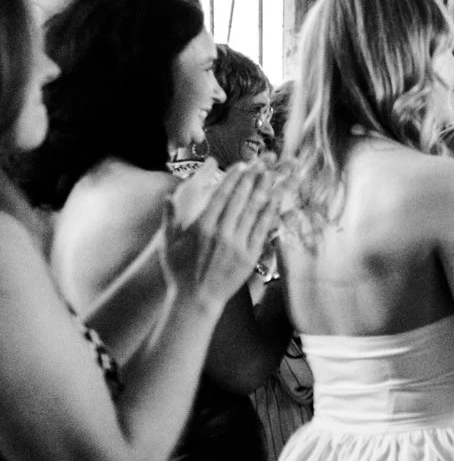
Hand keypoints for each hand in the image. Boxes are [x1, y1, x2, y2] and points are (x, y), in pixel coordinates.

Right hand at [162, 162, 282, 305]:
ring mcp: (239, 244)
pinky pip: (263, 229)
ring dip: (266, 190)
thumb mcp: (168, 243)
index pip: (222, 196)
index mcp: (202, 227)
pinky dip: (271, 213)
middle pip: (241, 199)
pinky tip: (277, 200)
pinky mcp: (251, 255)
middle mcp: (223, 233)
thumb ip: (170, 218)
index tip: (243, 165)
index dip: (234, 178)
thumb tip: (168, 196)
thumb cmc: (179, 271)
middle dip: (253, 178)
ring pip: (255, 211)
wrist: (197, 299)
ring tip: (275, 174)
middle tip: (264, 161)